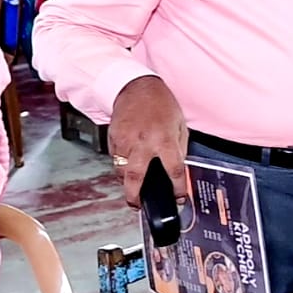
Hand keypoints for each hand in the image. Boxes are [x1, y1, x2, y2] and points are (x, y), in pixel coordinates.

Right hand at [108, 76, 188, 206]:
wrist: (135, 87)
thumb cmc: (160, 103)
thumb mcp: (179, 124)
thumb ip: (179, 148)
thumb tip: (178, 169)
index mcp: (164, 139)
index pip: (173, 170)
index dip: (178, 188)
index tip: (178, 198)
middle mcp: (143, 143)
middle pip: (135, 177)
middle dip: (135, 196)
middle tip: (138, 205)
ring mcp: (125, 142)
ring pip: (121, 171)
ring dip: (128, 182)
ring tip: (134, 186)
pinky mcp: (113, 139)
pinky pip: (116, 160)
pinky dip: (122, 165)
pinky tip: (129, 162)